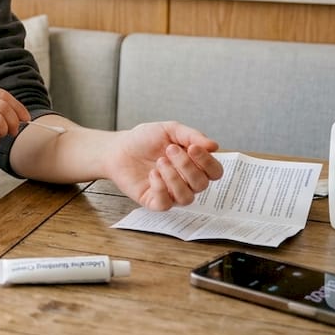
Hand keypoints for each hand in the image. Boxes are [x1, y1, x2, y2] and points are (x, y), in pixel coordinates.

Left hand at [103, 121, 222, 210]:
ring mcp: (171, 194)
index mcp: (194, 165)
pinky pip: (166, 204)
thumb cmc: (145, 139)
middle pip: (202, 184)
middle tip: (169, 150)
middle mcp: (186, 182)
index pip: (215, 172)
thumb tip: (214, 146)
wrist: (119, 147)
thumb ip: (192, 135)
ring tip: (160, 161)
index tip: (192, 147)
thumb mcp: (170, 130)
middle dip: (187, 166)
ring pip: (186, 197)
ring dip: (174, 178)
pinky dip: (160, 187)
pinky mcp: (154, 202)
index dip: (208, 162)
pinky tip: (152, 174)